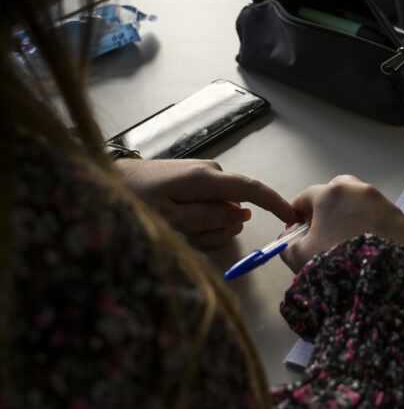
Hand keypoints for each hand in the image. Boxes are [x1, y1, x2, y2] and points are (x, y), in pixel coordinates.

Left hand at [115, 158, 295, 248]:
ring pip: (221, 210)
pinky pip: (209, 205)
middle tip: (185, 236)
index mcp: (206, 179)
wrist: (105, 179)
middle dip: (217, 228)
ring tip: (173, 227)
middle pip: (234, 208)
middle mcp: (210, 172)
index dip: (275, 203)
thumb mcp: (170, 220)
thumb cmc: (133, 200)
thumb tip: (240, 215)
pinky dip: (197, 219)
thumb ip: (209, 218)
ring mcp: (202, 174)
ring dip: (204, 226)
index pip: (251, 189)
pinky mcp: (194, 179)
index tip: (292, 217)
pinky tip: (175, 219)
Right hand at [280, 174, 403, 271]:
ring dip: (357, 216)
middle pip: (341, 188)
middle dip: (331, 204)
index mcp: (334, 195)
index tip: (297, 227)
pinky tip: (374, 250)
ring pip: (367, 204)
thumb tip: (293, 238)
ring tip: (352, 241)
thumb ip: (288, 244)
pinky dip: (378, 230)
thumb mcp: (299, 257)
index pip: (308, 196)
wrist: (379, 285)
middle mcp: (362, 192)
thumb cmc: (335, 264)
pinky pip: (386, 222)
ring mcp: (388, 206)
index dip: (298, 212)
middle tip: (326, 227)